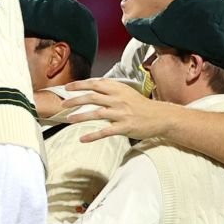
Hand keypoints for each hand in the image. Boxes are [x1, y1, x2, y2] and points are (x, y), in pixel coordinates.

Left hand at [60, 78, 178, 143]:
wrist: (160, 117)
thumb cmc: (140, 105)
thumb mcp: (126, 92)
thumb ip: (110, 90)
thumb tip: (92, 88)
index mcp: (118, 89)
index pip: (95, 84)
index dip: (80, 85)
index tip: (67, 87)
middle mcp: (118, 99)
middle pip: (93, 97)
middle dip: (76, 100)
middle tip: (63, 104)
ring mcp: (121, 113)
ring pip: (97, 113)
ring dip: (81, 116)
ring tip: (68, 119)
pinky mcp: (124, 127)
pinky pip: (105, 131)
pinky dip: (93, 135)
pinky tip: (82, 139)